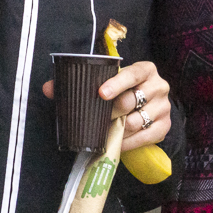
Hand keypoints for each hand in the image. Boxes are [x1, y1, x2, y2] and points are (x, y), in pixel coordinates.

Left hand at [40, 60, 171, 152]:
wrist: (148, 108)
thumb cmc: (122, 92)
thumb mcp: (106, 84)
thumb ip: (77, 84)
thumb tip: (48, 88)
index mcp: (145, 70)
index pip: (133, 73)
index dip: (117, 83)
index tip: (101, 93)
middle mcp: (159, 86)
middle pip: (132, 100)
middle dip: (112, 111)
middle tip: (98, 117)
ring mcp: (164, 108)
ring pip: (136, 121)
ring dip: (117, 129)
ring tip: (105, 130)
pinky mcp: (165, 127)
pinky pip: (144, 137)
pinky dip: (127, 142)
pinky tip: (116, 142)